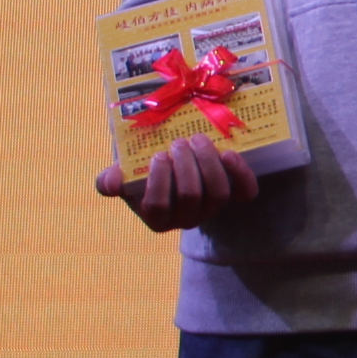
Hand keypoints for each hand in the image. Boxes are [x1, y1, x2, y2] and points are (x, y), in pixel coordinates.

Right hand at [93, 135, 258, 233]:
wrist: (176, 164)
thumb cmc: (145, 172)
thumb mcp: (125, 175)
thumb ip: (111, 180)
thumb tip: (111, 182)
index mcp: (157, 218)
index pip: (157, 207)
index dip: (159, 182)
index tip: (158, 155)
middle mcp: (186, 217)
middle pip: (190, 197)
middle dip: (185, 166)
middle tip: (179, 142)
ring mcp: (212, 208)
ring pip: (218, 194)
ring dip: (209, 163)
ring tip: (198, 139)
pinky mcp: (235, 196)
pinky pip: (245, 192)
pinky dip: (239, 173)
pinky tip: (228, 153)